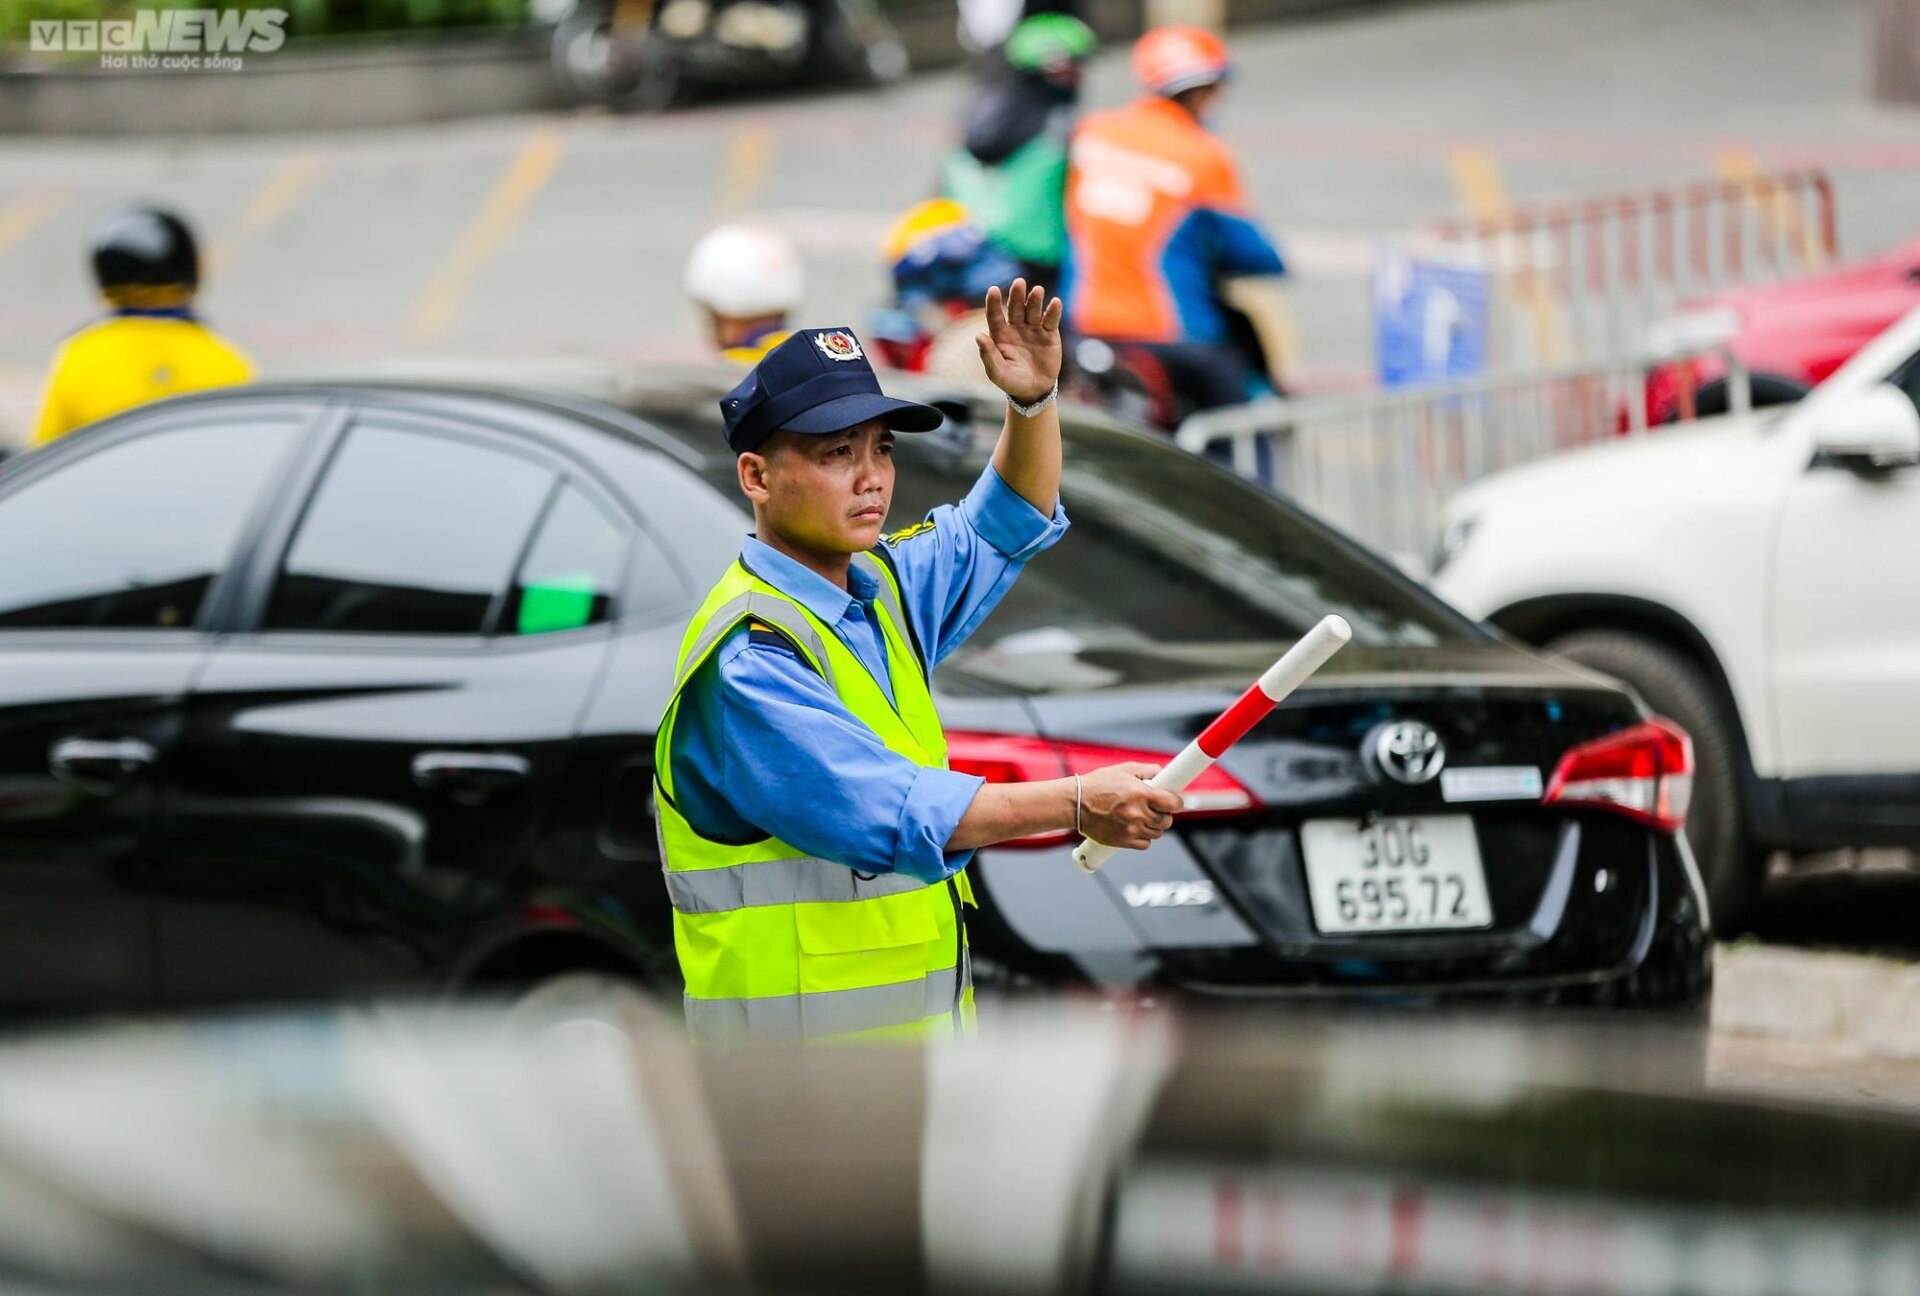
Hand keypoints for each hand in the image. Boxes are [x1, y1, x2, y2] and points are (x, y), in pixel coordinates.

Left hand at [976, 277, 1063, 406]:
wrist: (1034, 391)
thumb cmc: (1011, 381)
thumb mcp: (997, 372)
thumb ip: (988, 355)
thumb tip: (978, 336)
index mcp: (1000, 334)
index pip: (995, 315)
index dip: (993, 302)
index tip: (993, 289)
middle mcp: (1016, 327)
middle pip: (1015, 307)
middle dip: (1017, 295)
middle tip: (1019, 283)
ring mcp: (1033, 329)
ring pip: (1033, 310)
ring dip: (1035, 300)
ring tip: (1037, 290)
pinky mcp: (1049, 334)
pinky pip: (1051, 320)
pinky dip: (1053, 311)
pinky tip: (1055, 303)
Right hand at [1079, 763, 1184, 850]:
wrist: (1075, 804)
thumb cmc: (1097, 785)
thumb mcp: (1123, 769)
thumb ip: (1147, 770)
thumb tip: (1162, 773)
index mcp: (1141, 794)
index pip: (1173, 803)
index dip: (1176, 802)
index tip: (1174, 801)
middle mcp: (1138, 813)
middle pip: (1167, 821)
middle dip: (1165, 814)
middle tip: (1156, 808)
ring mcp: (1131, 829)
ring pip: (1157, 833)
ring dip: (1154, 826)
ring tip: (1142, 816)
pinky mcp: (1123, 841)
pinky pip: (1145, 844)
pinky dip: (1143, 837)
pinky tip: (1135, 828)